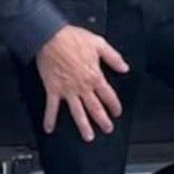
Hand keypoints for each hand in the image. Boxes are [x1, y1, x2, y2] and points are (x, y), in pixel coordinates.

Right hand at [36, 25, 129, 141]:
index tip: (117, 112)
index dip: (115, 105)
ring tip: (88, 136)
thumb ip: (113, 57)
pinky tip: (49, 128)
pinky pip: (52, 107)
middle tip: (107, 128)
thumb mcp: (99, 43)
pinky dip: (49, 118)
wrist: (50, 37)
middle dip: (103, 120)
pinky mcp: (53, 89)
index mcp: (95, 76)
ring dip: (83, 126)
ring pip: (77, 112)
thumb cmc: (72, 38)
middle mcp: (82, 86)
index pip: (108, 95)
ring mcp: (67, 90)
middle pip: (95, 108)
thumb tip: (125, 67)